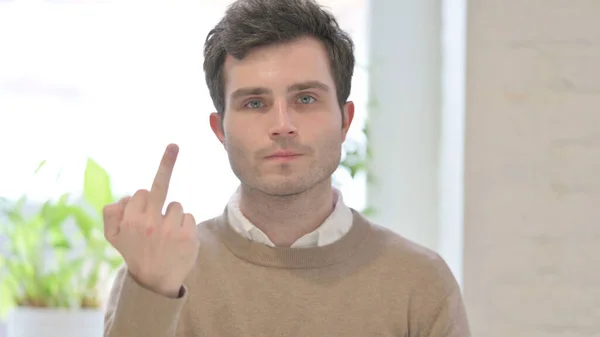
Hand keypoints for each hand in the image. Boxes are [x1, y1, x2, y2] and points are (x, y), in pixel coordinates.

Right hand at [103, 144, 198, 297]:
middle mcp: (148, 223)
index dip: (143, 198)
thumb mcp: (113, 236)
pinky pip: (189, 216)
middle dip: (167, 163)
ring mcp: (169, 229)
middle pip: (159, 187)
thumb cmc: (135, 252)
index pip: (141, 193)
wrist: (155, 281)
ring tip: (166, 234)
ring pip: (176, 205)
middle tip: (173, 145)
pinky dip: (185, 225)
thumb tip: (124, 197)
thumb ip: (110, 214)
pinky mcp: (187, 236)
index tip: (152, 178)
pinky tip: (178, 240)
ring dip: (172, 215)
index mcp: (130, 220)